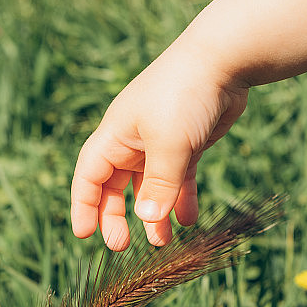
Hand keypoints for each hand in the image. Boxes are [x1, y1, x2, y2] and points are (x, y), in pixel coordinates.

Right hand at [71, 42, 248, 250]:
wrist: (223, 62)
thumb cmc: (184, 96)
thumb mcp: (169, 145)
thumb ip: (159, 186)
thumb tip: (147, 222)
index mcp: (115, 136)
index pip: (89, 176)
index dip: (83, 206)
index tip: (84, 235)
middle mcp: (133, 141)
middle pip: (115, 187)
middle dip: (117, 216)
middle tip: (122, 245)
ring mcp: (160, 144)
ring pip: (150, 188)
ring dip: (152, 215)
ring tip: (162, 243)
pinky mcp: (188, 145)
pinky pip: (178, 180)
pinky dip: (181, 200)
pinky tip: (187, 221)